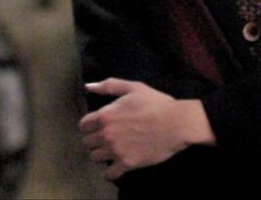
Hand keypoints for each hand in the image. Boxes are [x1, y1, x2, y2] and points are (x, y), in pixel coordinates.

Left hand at [80, 78, 214, 180]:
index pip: (83, 125)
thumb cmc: (157, 103)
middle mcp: (106, 134)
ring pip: (95, 158)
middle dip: (96, 140)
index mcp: (105, 115)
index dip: (91, 125)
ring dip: (102, 154)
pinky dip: (111, 172)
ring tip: (114, 150)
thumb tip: (88, 86)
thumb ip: (109, 85)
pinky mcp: (126, 163)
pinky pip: (108, 174)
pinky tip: (118, 165)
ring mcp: (115, 150)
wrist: (177, 123)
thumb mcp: (135, 88)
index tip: (101, 126)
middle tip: (109, 138)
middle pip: (87, 143)